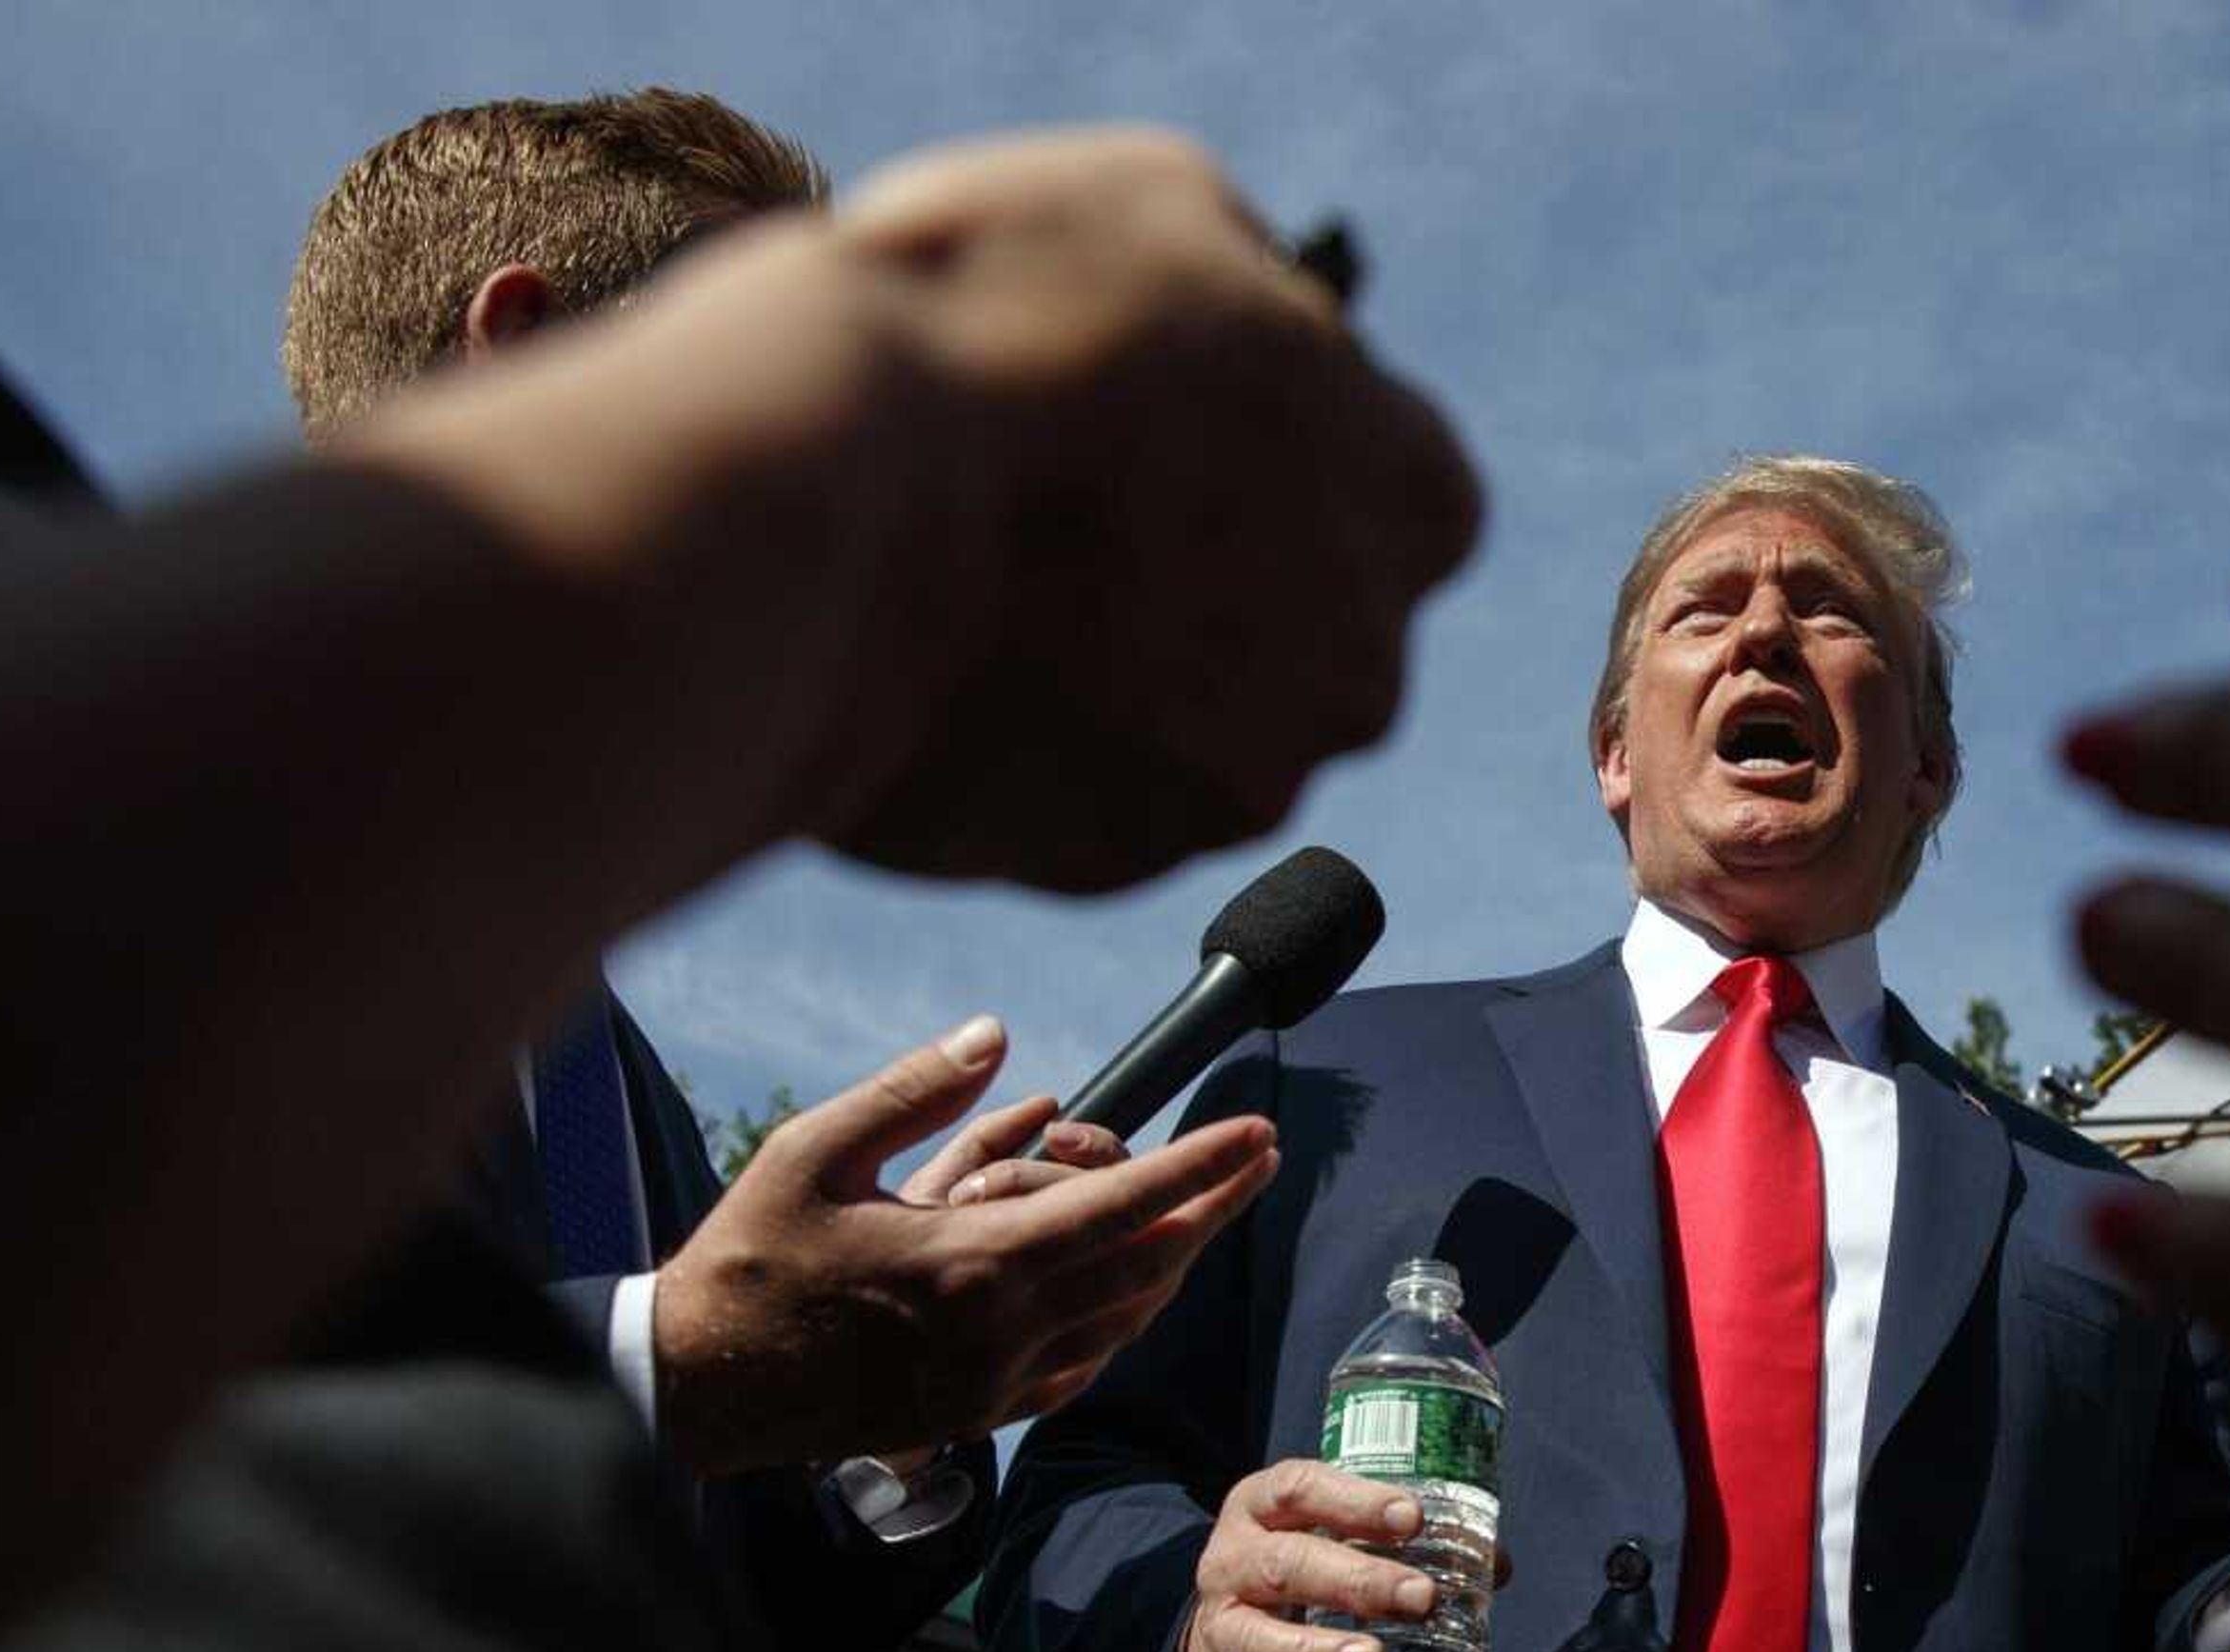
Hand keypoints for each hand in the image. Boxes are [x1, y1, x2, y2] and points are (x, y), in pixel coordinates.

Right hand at [654, 1014, 1274, 1473]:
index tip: (1256, 1132)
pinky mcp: (978, 1414)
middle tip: (1260, 1162)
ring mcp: (995, 1382)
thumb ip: (916, 1092)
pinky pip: (1081, 1364)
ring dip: (1172, 1263)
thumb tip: (997, 1036)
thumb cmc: (750, 1258)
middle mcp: (1001, 1330)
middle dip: (1212, 1209)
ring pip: (1124, 1320)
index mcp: (971, 1261)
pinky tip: (1128, 1285)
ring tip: (1205, 1212)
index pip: (1122, 1207)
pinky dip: (1117, 1317)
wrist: (701, 1385)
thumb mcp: (816, 1150)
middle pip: (1147, 1266)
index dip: (1200, 1166)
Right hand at [817, 131, 1483, 889]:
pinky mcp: (1108, 863)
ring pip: (1196, 730)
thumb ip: (1246, 291)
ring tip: (991, 577)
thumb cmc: (998, 322)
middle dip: (1219, 588)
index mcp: (1412, 500)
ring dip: (1121, 676)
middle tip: (1080, 508)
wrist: (817, 498)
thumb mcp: (1157, 210)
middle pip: (1311, 634)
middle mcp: (1361, 668)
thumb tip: (1250, 313)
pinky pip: (1082, 799)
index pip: (1412, 499)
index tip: (1208, 433)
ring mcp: (1236, 782)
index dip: (1306, 461)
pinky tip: (942, 661)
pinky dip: (1027, 746)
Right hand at [1178, 1460, 1436, 1651]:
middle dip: (1355, 1582)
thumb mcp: (1336, 1532)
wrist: (1218, 1613)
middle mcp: (1230, 1565)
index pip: (1301, 1490)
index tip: (1413, 1518)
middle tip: (1421, 1599)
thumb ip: (1407, 1544)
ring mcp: (1220, 1632)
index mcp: (1261, 1509)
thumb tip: (1496, 1568)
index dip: (1355, 1502)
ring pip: (1257, 1642)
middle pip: (1286, 1567)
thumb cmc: (1302, 1559)